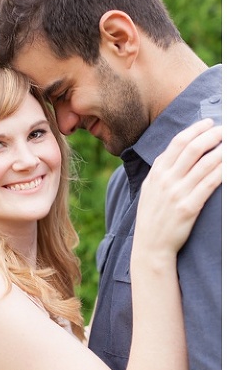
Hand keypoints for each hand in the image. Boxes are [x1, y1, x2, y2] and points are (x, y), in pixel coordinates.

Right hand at [135, 118, 221, 256]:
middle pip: (193, 148)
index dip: (196, 129)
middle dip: (213, 135)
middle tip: (225, 130)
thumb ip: (162, 171)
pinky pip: (211, 182)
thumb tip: (177, 152)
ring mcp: (177, 193)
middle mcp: (166, 180)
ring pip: (206, 163)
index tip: (209, 123)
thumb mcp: (150, 190)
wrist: (151, 246)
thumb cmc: (152, 218)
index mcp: (156, 173)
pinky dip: (224, 170)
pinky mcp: (189, 207)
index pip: (177, 143)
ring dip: (223, 150)